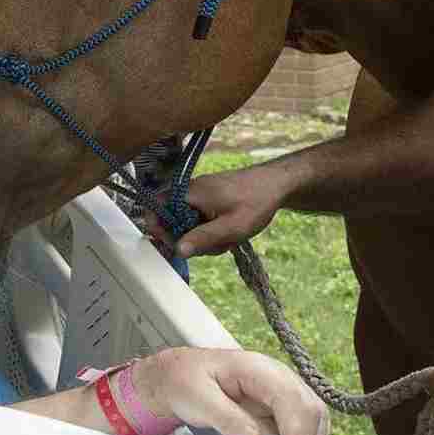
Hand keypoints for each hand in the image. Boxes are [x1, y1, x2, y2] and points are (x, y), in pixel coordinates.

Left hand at [131, 347, 330, 434]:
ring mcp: (278, 386)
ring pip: (312, 412)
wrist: (176, 375)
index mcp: (254, 368)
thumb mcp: (196, 398)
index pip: (289, 397)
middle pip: (308, 405)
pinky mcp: (277, 401)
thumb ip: (225, 418)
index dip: (295, 431)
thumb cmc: (184, 380)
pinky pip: (303, 418)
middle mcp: (273, 374)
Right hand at [144, 165, 287, 256]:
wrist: (277, 184)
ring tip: (228, 238)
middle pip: (172, 221)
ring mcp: (198, 196)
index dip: (159, 230)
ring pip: (187, 224)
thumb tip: (178, 250)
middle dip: (190, 239)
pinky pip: (198, 220)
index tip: (176, 245)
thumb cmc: (256, 201)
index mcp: (189, 193)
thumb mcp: (232, 226)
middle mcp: (189, 192)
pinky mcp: (207, 200)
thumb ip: (203, 238)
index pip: (156, 209)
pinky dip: (210, 230)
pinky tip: (228, 232)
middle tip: (214, 245)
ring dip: (204, 237)